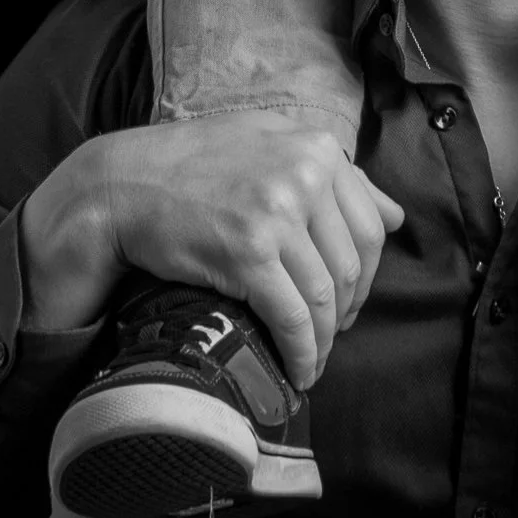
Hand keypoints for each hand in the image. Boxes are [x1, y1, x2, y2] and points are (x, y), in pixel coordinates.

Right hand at [22, 115, 404, 390]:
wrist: (122, 184)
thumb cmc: (193, 166)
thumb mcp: (268, 145)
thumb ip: (333, 175)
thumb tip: (395, 215)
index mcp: (317, 146)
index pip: (371, 224)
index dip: (365, 273)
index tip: (347, 300)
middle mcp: (306, 173)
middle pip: (353, 263)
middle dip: (346, 310)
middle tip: (328, 334)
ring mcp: (278, 211)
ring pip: (326, 295)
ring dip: (324, 339)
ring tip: (312, 360)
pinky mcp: (249, 252)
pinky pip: (293, 316)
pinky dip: (302, 353)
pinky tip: (297, 372)